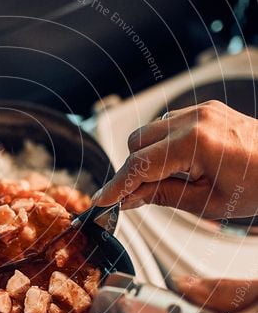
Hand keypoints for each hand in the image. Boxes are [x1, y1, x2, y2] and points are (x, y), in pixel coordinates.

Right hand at [92, 100, 257, 218]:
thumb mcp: (208, 202)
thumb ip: (163, 196)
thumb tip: (130, 198)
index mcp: (197, 143)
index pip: (141, 165)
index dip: (118, 185)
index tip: (103, 200)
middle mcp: (196, 119)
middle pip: (138, 142)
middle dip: (134, 169)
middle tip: (140, 196)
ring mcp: (202, 110)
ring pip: (150, 131)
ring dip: (149, 155)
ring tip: (172, 180)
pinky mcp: (206, 109)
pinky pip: (169, 124)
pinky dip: (165, 144)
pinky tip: (181, 164)